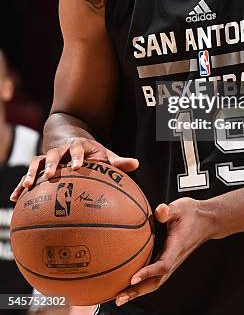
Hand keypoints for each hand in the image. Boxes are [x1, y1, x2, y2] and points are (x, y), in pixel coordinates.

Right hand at [10, 138, 138, 201]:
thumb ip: (117, 161)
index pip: (78, 150)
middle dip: (52, 163)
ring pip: (37, 162)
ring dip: (32, 173)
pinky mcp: (38, 167)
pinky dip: (20, 186)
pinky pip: (28, 176)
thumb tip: (136, 164)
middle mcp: (61, 151)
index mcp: (78, 147)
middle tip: (50, 175)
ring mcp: (47, 158)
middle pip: (54, 154)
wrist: (69, 137)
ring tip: (26, 185)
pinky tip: (14, 199)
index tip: (79, 165)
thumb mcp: (103, 154)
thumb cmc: (90, 152)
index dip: (78, 156)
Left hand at [115, 197, 213, 305]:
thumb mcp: (181, 207)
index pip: (163, 265)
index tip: (133, 278)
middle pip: (156, 281)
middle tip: (119, 298)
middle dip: (138, 291)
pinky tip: (129, 282)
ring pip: (155, 282)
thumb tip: (158, 210)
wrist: (207, 220)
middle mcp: (174, 258)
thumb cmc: (192, 213)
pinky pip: (155, 275)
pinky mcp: (169, 260)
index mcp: (176, 247)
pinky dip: (142, 283)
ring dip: (138, 291)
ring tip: (120, 297)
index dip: (148, 273)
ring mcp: (172, 261)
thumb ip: (168, 210)